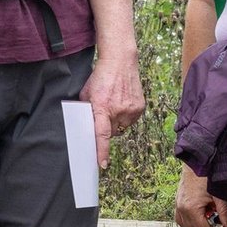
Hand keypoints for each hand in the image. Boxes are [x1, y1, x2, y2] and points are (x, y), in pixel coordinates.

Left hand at [79, 51, 143, 167]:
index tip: (102, 164)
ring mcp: (131, 109)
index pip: (102, 134)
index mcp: (102, 107)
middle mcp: (118, 110)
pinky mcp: (140, 107)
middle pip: (111, 132)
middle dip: (107, 127)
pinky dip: (126, 116)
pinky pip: (130, 121)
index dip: (101, 150)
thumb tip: (86, 129)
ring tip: (114, 104)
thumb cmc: (100, 78)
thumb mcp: (86, 94)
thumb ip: (86, 112)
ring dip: (117, 121)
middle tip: (105, 113)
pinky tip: (122, 102)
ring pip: (122, 127)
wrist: (120, 62)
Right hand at [173, 168, 226, 226]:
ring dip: (198, 226)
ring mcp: (178, 205)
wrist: (197, 162)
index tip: (224, 226)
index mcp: (192, 208)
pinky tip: (197, 219)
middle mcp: (182, 208)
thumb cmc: (207, 175)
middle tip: (218, 223)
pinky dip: (188, 222)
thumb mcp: (219, 194)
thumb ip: (224, 212)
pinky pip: (180, 219)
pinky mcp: (177, 202)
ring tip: (209, 220)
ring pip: (186, 226)